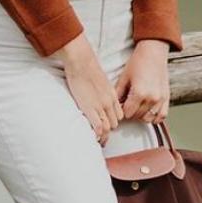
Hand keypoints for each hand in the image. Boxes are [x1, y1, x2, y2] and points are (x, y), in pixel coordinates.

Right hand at [56, 31, 123, 145]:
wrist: (82, 61)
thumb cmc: (88, 67)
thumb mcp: (101, 81)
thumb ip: (103, 91)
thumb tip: (98, 96)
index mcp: (112, 95)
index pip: (119, 115)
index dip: (112, 122)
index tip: (107, 127)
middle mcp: (109, 102)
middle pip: (114, 123)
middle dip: (108, 130)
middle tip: (101, 137)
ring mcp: (100, 106)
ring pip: (108, 127)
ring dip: (103, 135)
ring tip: (98, 141)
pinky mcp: (90, 108)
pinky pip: (98, 127)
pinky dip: (97, 134)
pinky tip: (93, 136)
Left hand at [114, 39, 170, 126]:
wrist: (153, 52)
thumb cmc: (138, 62)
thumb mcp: (124, 77)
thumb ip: (118, 94)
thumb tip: (114, 105)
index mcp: (139, 93)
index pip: (127, 113)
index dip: (122, 111)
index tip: (121, 106)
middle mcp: (151, 98)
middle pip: (137, 116)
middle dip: (130, 113)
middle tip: (127, 105)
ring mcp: (160, 99)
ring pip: (149, 118)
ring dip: (141, 116)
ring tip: (137, 107)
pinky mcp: (167, 97)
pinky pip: (162, 115)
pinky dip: (155, 117)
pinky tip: (149, 112)